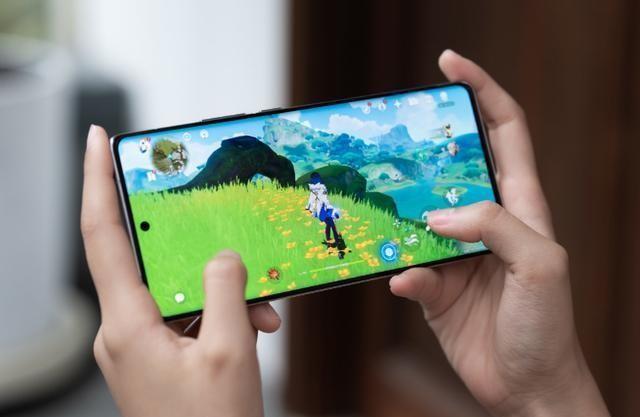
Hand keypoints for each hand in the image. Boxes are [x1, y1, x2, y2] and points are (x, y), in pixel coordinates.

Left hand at [81, 125, 280, 416]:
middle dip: (204, 257)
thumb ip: (226, 290)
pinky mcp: (156, 355)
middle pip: (158, 264)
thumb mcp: (230, 350)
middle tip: (233, 255)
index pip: (103, 235)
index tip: (99, 141)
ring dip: (224, 296)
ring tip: (262, 316)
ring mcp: (138, 344)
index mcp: (128, 325)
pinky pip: (187, 318)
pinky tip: (252, 328)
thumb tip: (223, 255)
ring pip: (180, 293)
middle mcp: (124, 330)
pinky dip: (220, 317)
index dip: (99, 181)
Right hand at [389, 50, 608, 416]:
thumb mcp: (539, 263)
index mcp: (521, 206)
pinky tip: (404, 280)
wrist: (525, 386)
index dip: (481, 91)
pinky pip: (407, 266)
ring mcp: (456, 252)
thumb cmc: (547, 325)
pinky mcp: (433, 284)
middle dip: (424, 146)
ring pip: (418, 216)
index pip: (504, 131)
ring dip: (400, 213)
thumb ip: (492, 226)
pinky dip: (401, 271)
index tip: (449, 64)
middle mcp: (485, 223)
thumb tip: (436, 218)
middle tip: (394, 135)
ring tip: (377, 201)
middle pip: (450, 167)